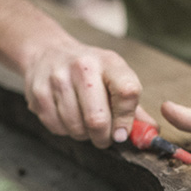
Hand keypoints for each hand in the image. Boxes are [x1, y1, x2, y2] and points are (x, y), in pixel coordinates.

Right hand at [23, 39, 146, 147]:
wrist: (48, 52)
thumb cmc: (89, 70)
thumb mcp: (115, 77)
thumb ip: (133, 107)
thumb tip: (151, 134)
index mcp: (109, 63)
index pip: (127, 93)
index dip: (126, 120)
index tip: (122, 133)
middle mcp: (83, 67)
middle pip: (98, 119)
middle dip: (103, 138)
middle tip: (104, 138)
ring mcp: (58, 79)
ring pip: (76, 128)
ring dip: (84, 135)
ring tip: (84, 123)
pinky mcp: (38, 93)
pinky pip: (57, 128)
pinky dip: (65, 130)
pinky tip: (67, 117)